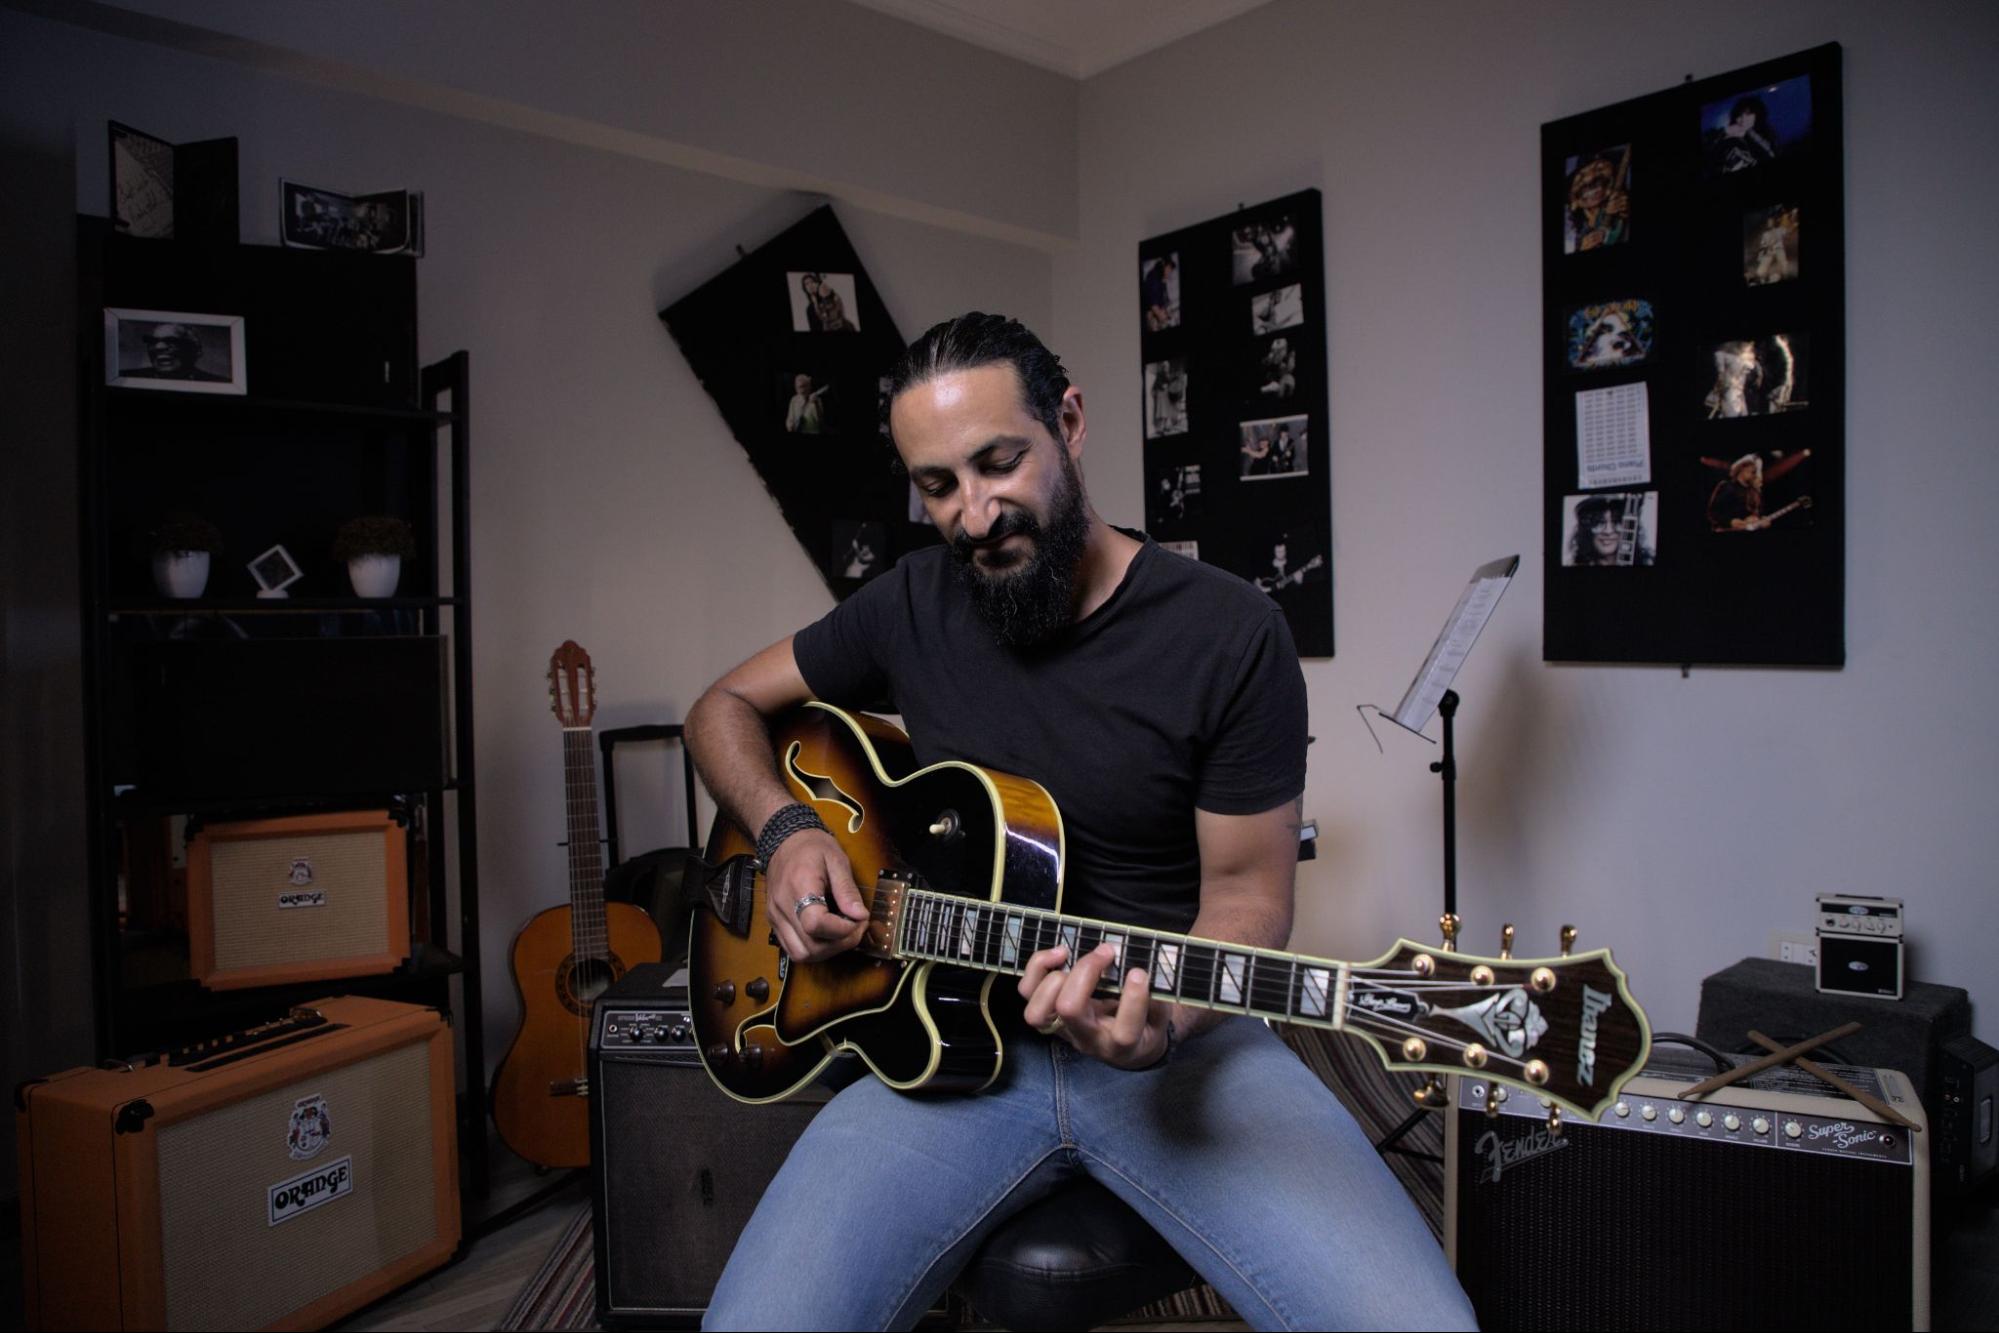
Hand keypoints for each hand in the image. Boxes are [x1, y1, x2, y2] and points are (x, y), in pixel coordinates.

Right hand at [763, 829, 867, 961]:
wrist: (784, 840)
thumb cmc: (810, 847)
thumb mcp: (836, 860)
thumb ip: (848, 890)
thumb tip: (860, 915)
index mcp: (798, 887)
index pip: (815, 924)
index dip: (842, 930)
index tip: (858, 920)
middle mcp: (782, 907)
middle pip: (810, 946)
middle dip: (840, 943)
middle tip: (856, 927)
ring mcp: (776, 917)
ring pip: (800, 954)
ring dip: (826, 951)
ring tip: (842, 932)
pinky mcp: (775, 923)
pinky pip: (793, 948)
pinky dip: (813, 948)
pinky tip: (827, 934)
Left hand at [1018, 942, 1170, 1069]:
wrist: (1125, 1048)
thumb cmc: (1144, 1027)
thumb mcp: (1160, 1018)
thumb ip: (1158, 999)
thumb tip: (1148, 970)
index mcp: (1122, 1044)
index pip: (1124, 1032)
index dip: (1133, 1000)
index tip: (1139, 973)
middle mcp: (1087, 1040)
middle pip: (1070, 1010)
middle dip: (1085, 973)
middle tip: (1107, 952)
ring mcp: (1062, 1029)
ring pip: (1037, 1011)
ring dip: (1053, 976)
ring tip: (1070, 954)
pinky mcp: (1048, 1015)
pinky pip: (1027, 993)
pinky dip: (1038, 968)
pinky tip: (1059, 954)